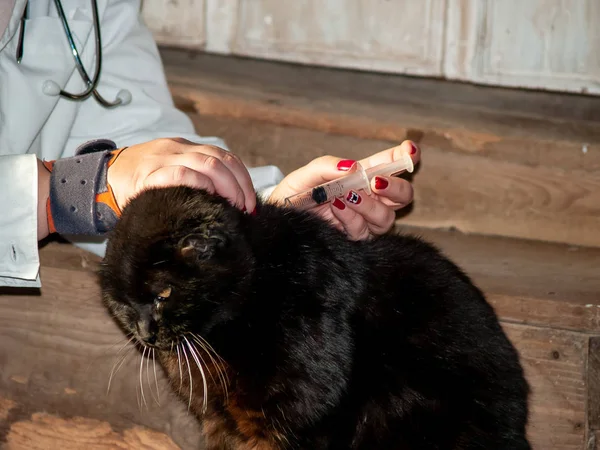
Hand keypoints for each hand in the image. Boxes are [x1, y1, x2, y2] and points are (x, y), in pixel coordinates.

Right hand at [107, 138, 255, 211]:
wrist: (99, 180)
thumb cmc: (140, 183)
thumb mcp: (170, 172)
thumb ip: (195, 178)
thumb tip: (228, 202)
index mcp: (185, 146)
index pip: (224, 155)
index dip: (242, 177)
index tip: (250, 200)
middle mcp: (176, 147)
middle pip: (220, 159)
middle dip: (239, 184)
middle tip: (246, 208)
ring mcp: (163, 158)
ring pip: (206, 163)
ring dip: (227, 187)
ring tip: (234, 207)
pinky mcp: (149, 174)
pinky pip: (180, 174)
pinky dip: (200, 184)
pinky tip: (210, 197)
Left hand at [268, 141, 419, 239]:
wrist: (280, 219)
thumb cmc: (295, 193)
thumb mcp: (306, 175)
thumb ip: (328, 166)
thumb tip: (353, 167)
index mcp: (363, 175)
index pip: (393, 164)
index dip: (408, 157)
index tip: (410, 152)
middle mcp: (370, 198)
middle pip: (404, 195)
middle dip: (395, 187)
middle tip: (375, 182)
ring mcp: (365, 220)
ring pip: (387, 217)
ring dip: (368, 206)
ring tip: (344, 197)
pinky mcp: (356, 239)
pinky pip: (364, 232)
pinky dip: (351, 219)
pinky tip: (336, 209)